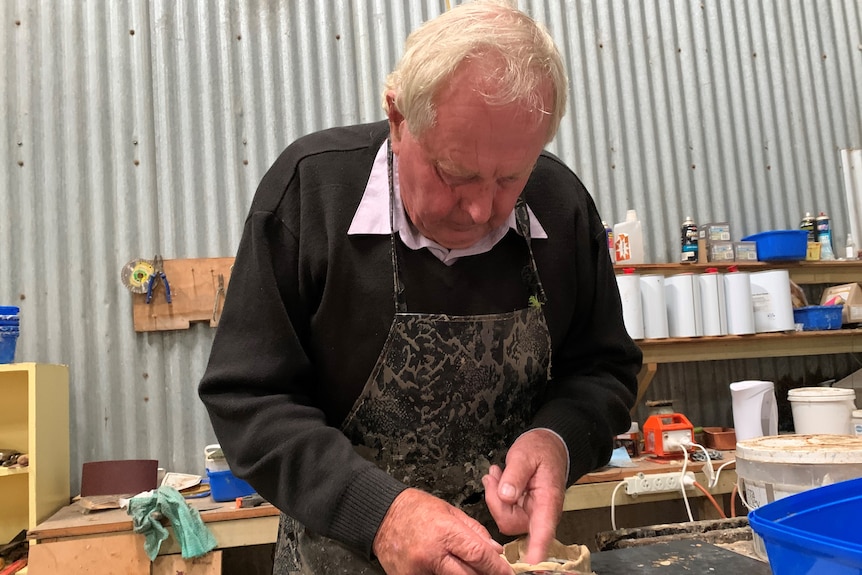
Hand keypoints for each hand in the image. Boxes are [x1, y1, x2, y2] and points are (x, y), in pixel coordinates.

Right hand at [372, 488, 512, 574]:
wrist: (380, 516)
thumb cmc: (415, 509)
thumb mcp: (449, 510)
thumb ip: (474, 531)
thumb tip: (496, 550)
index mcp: (444, 532)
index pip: (479, 555)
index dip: (498, 568)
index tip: (509, 573)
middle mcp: (432, 554)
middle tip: (494, 574)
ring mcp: (419, 571)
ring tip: (470, 570)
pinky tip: (450, 570)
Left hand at [482, 430, 566, 564]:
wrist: (549, 446)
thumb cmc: (542, 450)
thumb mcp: (526, 455)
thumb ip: (515, 475)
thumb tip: (506, 496)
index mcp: (547, 501)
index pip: (542, 531)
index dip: (536, 550)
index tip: (531, 565)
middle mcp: (540, 513)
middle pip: (510, 522)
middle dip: (496, 500)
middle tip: (495, 476)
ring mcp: (530, 514)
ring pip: (503, 517)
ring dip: (495, 495)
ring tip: (497, 473)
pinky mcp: (521, 511)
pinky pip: (503, 511)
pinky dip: (496, 494)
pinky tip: (498, 477)